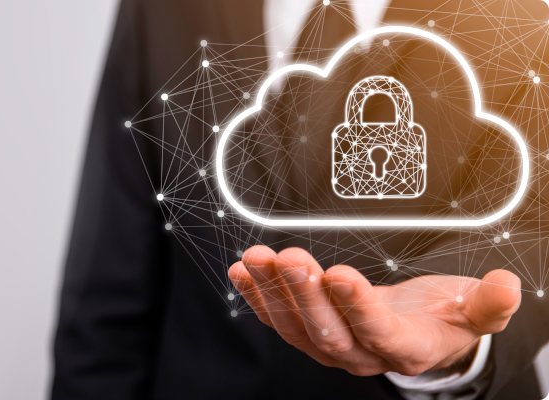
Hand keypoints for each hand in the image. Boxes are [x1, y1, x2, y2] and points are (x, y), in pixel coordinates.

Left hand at [227, 245, 521, 375]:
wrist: (421, 331)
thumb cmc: (445, 316)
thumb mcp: (477, 310)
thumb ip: (490, 303)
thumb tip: (505, 286)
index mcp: (406, 348)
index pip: (378, 331)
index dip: (357, 305)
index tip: (339, 274)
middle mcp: (362, 354)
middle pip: (328, 330)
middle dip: (305, 293)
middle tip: (290, 257)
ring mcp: (331, 347)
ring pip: (295, 325)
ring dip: (273, 290)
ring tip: (258, 257)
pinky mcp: (307, 334)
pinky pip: (276, 319)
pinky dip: (257, 296)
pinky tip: (243, 271)